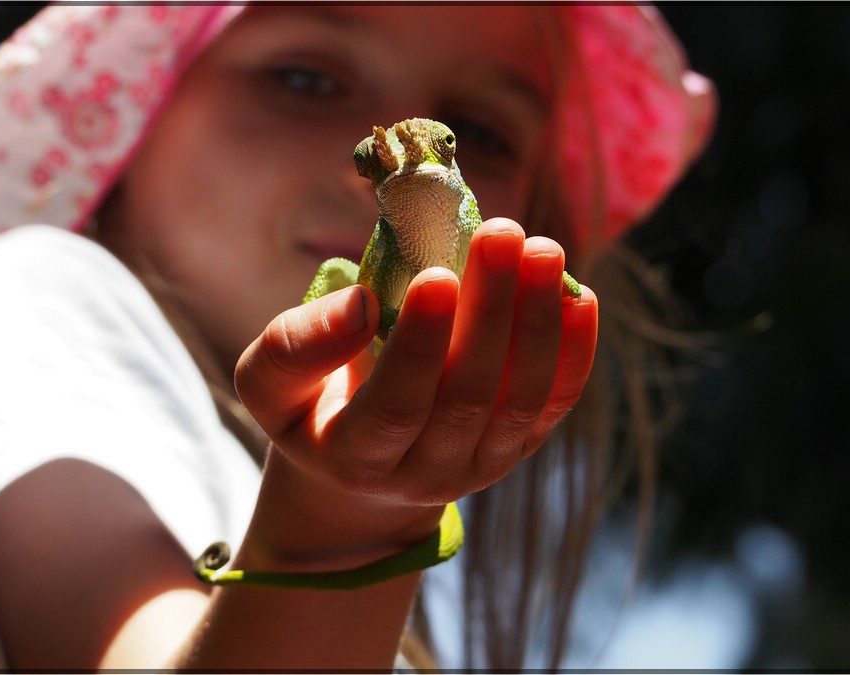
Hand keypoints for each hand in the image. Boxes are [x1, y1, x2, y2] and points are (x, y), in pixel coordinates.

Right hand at [233, 218, 597, 567]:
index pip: (396, 405)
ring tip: (542, 249)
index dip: (420, 344)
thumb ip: (295, 348)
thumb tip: (362, 305)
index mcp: (356, 458)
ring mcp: (478, 466)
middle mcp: (424, 473)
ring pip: (520, 400)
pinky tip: (579, 296)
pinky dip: (574, 352)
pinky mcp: (517, 448)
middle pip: (467, 397)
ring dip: (539, 322)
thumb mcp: (270, 384)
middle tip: (502, 233)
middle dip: (490, 312)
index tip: (436, 275)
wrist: (359, 468)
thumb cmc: (312, 404)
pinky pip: (555, 404)